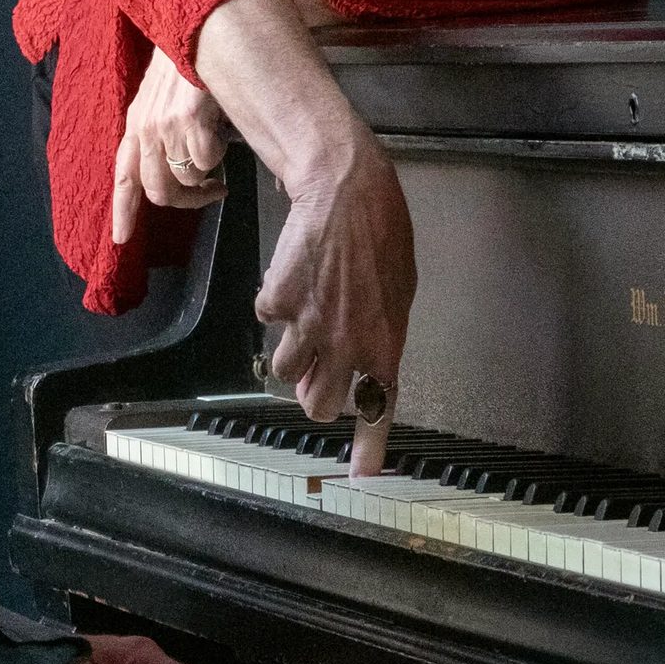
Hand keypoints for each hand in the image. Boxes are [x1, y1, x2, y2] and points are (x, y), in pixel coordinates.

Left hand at [112, 47, 229, 245]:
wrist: (196, 30)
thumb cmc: (183, 67)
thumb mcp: (158, 101)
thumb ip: (158, 134)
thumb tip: (177, 170)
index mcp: (134, 127)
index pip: (123, 178)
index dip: (122, 213)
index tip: (121, 241)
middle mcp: (145, 130)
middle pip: (158, 193)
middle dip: (186, 203)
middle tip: (210, 193)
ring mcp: (166, 127)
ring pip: (184, 181)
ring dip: (204, 184)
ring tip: (219, 174)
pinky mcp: (189, 121)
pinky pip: (207, 161)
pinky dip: (218, 157)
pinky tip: (223, 138)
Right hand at [257, 119, 415, 477]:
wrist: (345, 189)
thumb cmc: (380, 233)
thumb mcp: (397, 290)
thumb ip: (378, 333)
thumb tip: (364, 360)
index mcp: (384, 342)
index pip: (378, 407)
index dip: (370, 446)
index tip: (364, 474)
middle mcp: (346, 343)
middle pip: (316, 403)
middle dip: (315, 391)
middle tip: (318, 369)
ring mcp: (308, 324)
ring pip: (285, 369)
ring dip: (291, 351)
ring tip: (305, 316)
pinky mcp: (277, 302)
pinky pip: (267, 320)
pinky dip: (276, 305)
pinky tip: (294, 278)